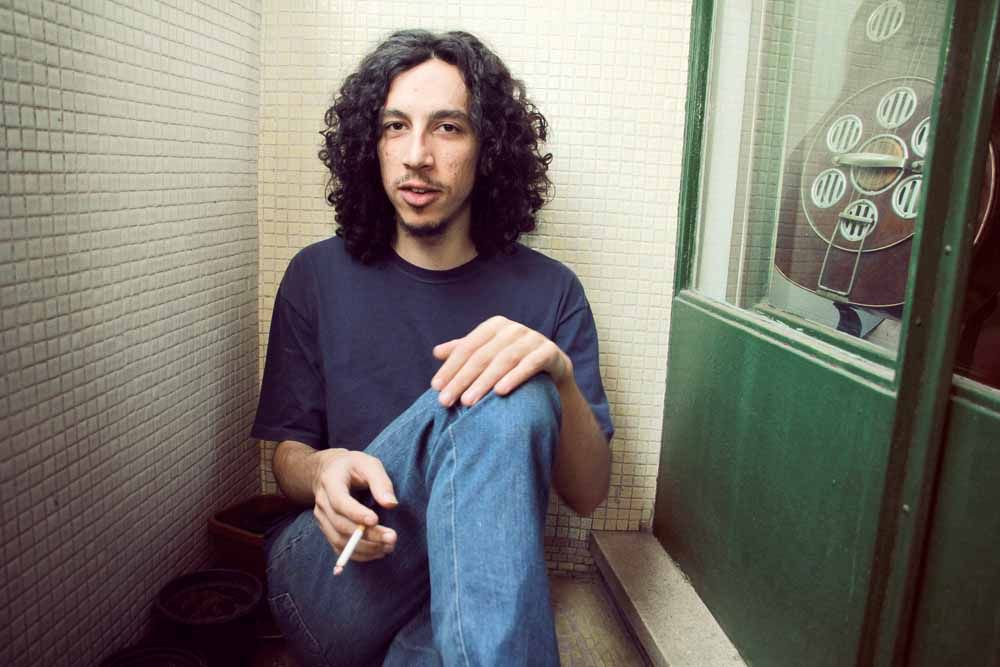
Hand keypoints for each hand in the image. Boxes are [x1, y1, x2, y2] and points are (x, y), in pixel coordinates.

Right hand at [311, 448, 398, 562]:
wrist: (329, 471)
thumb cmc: (353, 466)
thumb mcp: (369, 464)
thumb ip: (381, 482)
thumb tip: (392, 504)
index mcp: (331, 482)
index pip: (340, 502)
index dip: (356, 513)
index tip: (375, 520)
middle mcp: (322, 502)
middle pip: (341, 525)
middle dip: (368, 535)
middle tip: (392, 538)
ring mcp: (322, 519)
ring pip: (340, 540)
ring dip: (365, 548)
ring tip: (388, 547)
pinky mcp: (327, 530)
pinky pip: (339, 548)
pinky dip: (358, 554)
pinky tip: (378, 552)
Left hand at [431, 316, 572, 406]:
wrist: (551, 368)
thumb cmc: (512, 362)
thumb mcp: (487, 355)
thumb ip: (463, 352)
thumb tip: (437, 352)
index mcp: (494, 326)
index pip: (467, 347)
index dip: (450, 367)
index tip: (436, 387)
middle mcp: (513, 329)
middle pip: (482, 355)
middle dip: (462, 379)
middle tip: (446, 401)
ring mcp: (533, 338)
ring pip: (504, 360)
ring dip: (484, 382)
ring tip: (468, 401)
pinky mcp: (550, 352)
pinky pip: (530, 364)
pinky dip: (515, 377)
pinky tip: (499, 392)